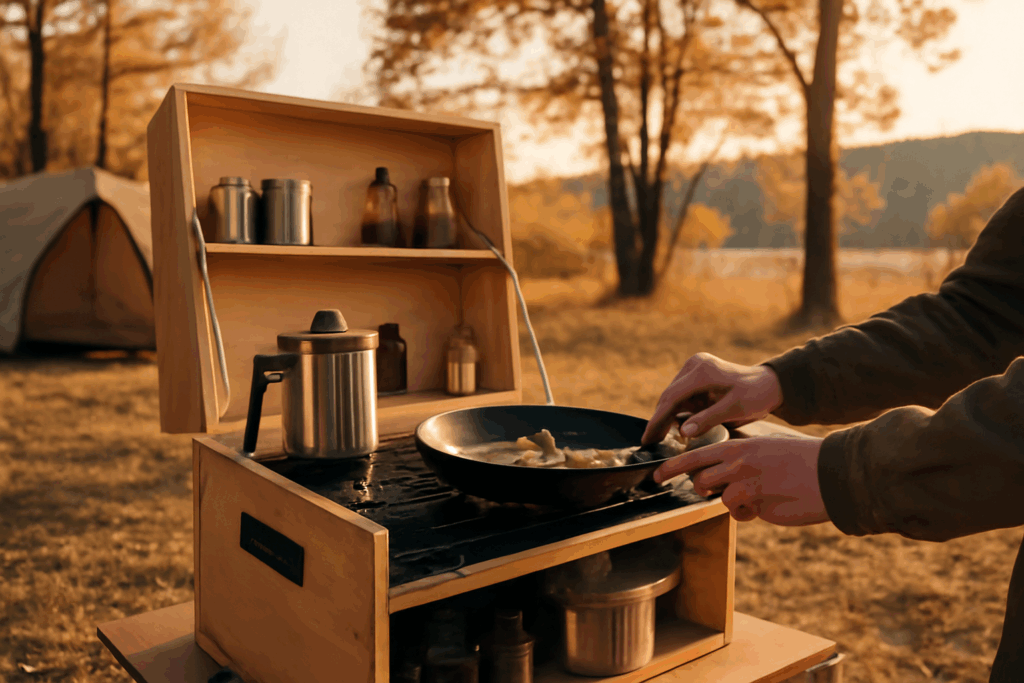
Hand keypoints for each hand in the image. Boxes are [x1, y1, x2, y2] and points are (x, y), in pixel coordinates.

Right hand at [642, 353, 783, 444]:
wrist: (769, 385)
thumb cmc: (756, 395)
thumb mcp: (735, 408)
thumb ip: (708, 419)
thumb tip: (682, 432)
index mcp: (702, 370)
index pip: (672, 397)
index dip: (658, 420)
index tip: (648, 439)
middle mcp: (694, 366)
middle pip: (669, 396)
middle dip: (659, 420)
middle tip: (648, 443)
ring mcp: (694, 370)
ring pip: (673, 398)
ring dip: (666, 418)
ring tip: (656, 440)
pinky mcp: (696, 378)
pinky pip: (681, 398)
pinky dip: (675, 414)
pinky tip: (670, 430)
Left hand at [653, 435, 829, 525]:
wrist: (832, 472)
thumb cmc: (800, 459)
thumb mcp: (765, 448)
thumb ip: (738, 457)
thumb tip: (714, 471)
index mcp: (739, 445)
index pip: (695, 454)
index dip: (671, 466)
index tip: (654, 476)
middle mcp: (739, 463)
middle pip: (700, 479)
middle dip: (701, 487)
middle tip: (710, 488)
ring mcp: (747, 485)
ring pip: (719, 497)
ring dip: (730, 499)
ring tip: (753, 491)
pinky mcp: (758, 505)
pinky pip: (739, 513)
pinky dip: (746, 513)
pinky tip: (765, 504)